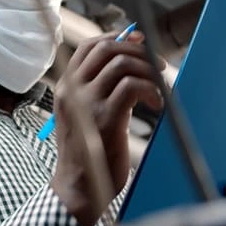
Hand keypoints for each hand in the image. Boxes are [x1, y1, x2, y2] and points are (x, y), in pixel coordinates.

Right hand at [52, 31, 164, 225]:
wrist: (79, 187)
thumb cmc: (88, 154)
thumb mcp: (84, 116)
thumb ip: (99, 90)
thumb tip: (129, 65)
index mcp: (66, 88)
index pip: (89, 47)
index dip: (116, 38)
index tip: (138, 41)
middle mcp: (73, 90)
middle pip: (106, 49)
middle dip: (137, 50)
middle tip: (157, 64)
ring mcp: (87, 103)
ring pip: (122, 65)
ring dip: (148, 70)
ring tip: (160, 86)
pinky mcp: (106, 117)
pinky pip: (132, 87)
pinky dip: (151, 90)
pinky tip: (157, 104)